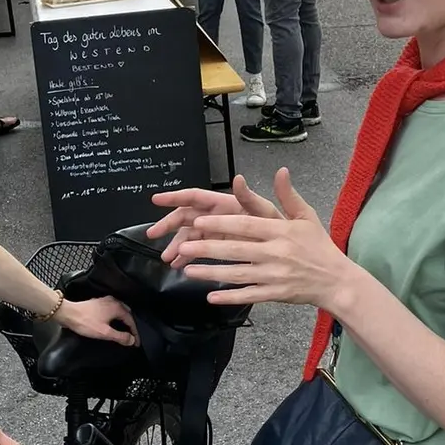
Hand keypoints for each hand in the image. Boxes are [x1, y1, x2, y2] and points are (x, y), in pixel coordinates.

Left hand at [54, 296, 138, 345]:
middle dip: (131, 326)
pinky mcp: (98, 303)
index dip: (135, 333)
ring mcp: (105, 301)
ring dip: (124, 321)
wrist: (68, 313)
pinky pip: (112, 310)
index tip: (136, 342)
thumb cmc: (85, 322)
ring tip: (125, 330)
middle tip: (132, 337)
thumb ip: (120, 337)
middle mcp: (113, 301)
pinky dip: (116, 317)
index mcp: (117, 307)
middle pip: (127, 314)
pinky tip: (113, 323)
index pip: (131, 320)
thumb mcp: (104, 332)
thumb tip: (131, 340)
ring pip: (120, 311)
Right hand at [148, 175, 281, 263]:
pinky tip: (180, 266)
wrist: (292, 254)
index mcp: (227, 204)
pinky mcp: (222, 248)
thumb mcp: (268, 214)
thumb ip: (251, 198)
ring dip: (177, 245)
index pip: (196, 196)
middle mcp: (219, 216)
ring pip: (191, 235)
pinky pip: (200, 250)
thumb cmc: (281, 230)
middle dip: (168, 225)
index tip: (157, 199)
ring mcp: (219, 232)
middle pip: (187, 216)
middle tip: (152, 234)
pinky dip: (188, 257)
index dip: (175, 196)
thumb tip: (239, 178)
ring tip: (168, 259)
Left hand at [171, 168, 355, 306]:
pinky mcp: (275, 294)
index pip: (246, 225)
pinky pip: (249, 295)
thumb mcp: (306, 217)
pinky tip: (210, 296)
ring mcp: (274, 275)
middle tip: (183, 246)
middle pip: (236, 250)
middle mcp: (276, 253)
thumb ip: (289, 195)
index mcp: (281, 231)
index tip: (198, 222)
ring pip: (238, 274)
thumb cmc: (319, 246)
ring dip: (211, 273)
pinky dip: (230, 297)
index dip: (221, 224)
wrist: (337, 280)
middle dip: (208, 248)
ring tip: (188, 270)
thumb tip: (281, 171)